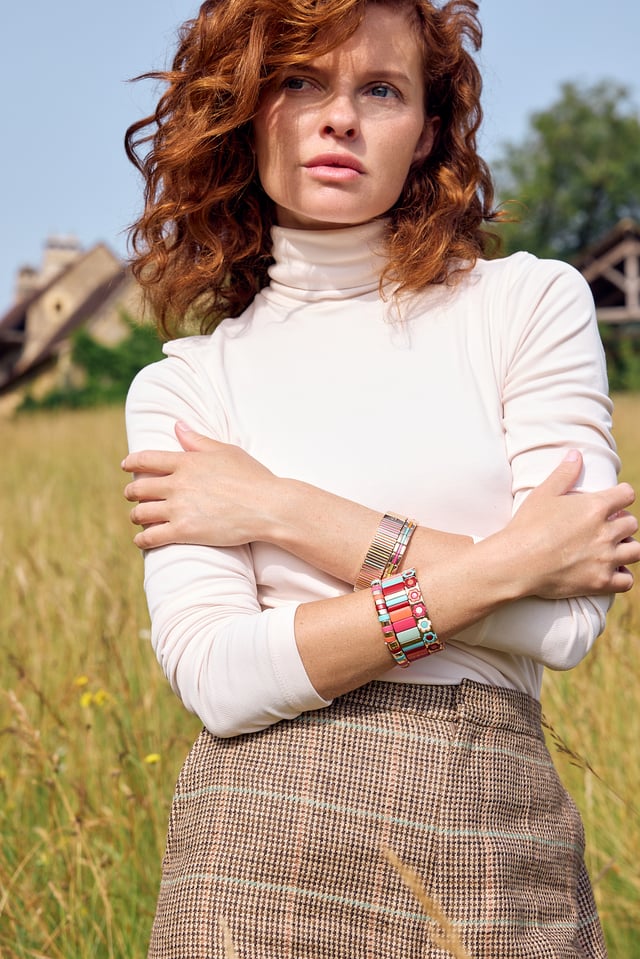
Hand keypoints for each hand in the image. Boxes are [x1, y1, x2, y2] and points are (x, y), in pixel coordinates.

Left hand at [122, 422, 280, 548]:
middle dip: (131, 492)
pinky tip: (142, 540)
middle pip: (138, 488)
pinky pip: (151, 537)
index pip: (145, 459)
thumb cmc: (251, 477)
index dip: (131, 462)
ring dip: (136, 516)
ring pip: (141, 513)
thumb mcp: (226, 451)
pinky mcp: (184, 532)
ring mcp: (179, 508)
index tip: (125, 466)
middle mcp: (177, 484)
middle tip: (131, 496)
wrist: (267, 506)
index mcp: (185, 462)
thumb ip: (197, 440)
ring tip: (138, 518)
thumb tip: (177, 425)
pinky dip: (142, 540)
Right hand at [503, 450, 638, 597]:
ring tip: (611, 548)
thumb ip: (564, 474)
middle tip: (605, 527)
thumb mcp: (543, 494)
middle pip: (632, 523)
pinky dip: (622, 576)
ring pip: (635, 551)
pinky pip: (627, 580)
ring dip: (625, 548)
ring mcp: (605, 558)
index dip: (621, 496)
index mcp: (595, 507)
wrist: (516, 562)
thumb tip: (576, 454)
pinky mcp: (600, 581)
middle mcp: (606, 532)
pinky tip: (610, 571)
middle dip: (622, 523)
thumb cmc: (527, 526)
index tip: (614, 501)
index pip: (627, 495)